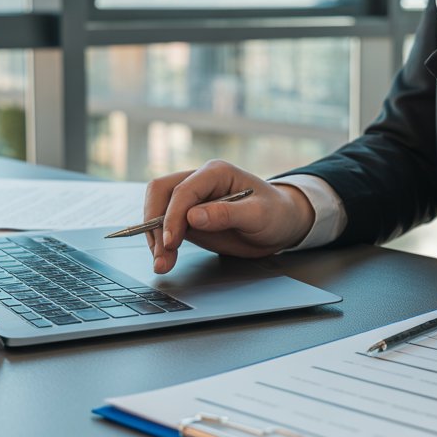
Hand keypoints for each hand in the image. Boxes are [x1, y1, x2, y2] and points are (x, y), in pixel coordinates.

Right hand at [144, 160, 315, 273]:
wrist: (281, 225)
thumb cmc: (276, 214)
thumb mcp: (259, 215)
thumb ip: (227, 214)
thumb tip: (193, 217)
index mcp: (216, 172)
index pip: (183, 190)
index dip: (172, 215)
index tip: (171, 242)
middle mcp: (199, 181)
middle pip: (161, 193)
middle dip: (155, 224)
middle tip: (161, 255)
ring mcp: (192, 199)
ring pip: (158, 208)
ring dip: (154, 236)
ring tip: (162, 264)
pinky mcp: (189, 217)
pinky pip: (165, 225)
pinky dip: (161, 242)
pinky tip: (165, 259)